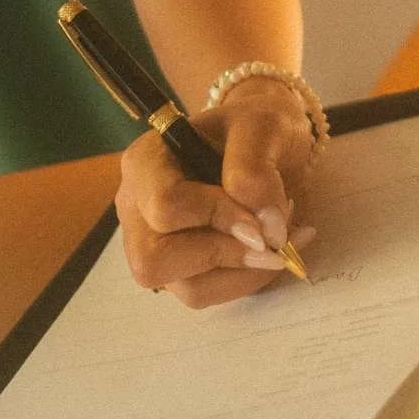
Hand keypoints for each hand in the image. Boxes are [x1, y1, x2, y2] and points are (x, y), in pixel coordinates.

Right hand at [115, 77, 316, 306]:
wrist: (267, 139)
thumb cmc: (257, 126)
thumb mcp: (263, 126)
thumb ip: (255, 169)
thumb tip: (263, 229)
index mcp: (145, 162)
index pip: (165, 206)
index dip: (217, 218)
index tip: (264, 216)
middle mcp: (137, 207)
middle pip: (153, 261)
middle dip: (223, 255)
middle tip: (273, 236)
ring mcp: (154, 243)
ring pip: (186, 289)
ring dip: (245, 270)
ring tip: (281, 235)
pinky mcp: (180, 269)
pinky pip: (209, 293)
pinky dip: (249, 277)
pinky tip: (275, 247)